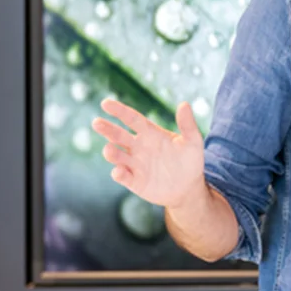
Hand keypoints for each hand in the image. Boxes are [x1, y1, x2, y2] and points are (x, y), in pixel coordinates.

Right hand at [91, 99, 206, 207]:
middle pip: (119, 136)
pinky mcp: (134, 181)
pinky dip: (119, 174)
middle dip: (107, 129)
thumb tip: (185, 104)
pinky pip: (122, 176)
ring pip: (117, 156)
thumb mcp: (193, 141)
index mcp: (149, 133)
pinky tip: (119, 171)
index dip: (119, 111)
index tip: (106, 103)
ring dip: (111, 152)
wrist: (188, 187)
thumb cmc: (190, 161)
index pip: (132, 119)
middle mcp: (138, 147)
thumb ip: (188, 124)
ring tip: (109, 149)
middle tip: (97, 123)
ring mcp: (134, 164)